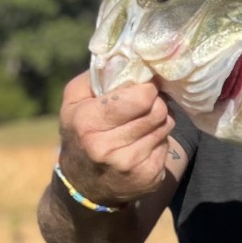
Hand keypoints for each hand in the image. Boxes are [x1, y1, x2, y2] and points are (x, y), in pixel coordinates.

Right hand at [57, 70, 174, 207]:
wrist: (83, 185)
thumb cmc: (80, 133)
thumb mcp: (74, 101)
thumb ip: (97, 75)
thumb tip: (128, 56)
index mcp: (88, 123)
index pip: (140, 98)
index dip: (146, 89)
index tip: (142, 88)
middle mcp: (108, 148)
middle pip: (157, 111)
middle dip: (155, 103)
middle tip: (145, 104)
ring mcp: (130, 166)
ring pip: (166, 126)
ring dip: (158, 121)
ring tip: (141, 123)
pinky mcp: (148, 178)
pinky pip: (167, 145)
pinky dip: (158, 140)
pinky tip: (142, 143)